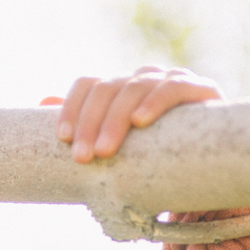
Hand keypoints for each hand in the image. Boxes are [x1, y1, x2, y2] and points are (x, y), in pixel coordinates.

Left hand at [41, 66, 221, 162]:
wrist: (208, 171)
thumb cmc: (153, 162)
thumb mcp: (116, 150)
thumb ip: (85, 126)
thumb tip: (42, 101)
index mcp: (119, 91)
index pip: (87, 84)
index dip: (72, 106)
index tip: (63, 138)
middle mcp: (142, 79)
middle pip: (107, 88)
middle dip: (90, 123)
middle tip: (82, 158)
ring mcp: (171, 80)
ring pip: (134, 87)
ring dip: (115, 119)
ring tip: (105, 151)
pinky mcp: (201, 91)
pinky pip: (173, 88)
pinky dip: (156, 102)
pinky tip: (141, 121)